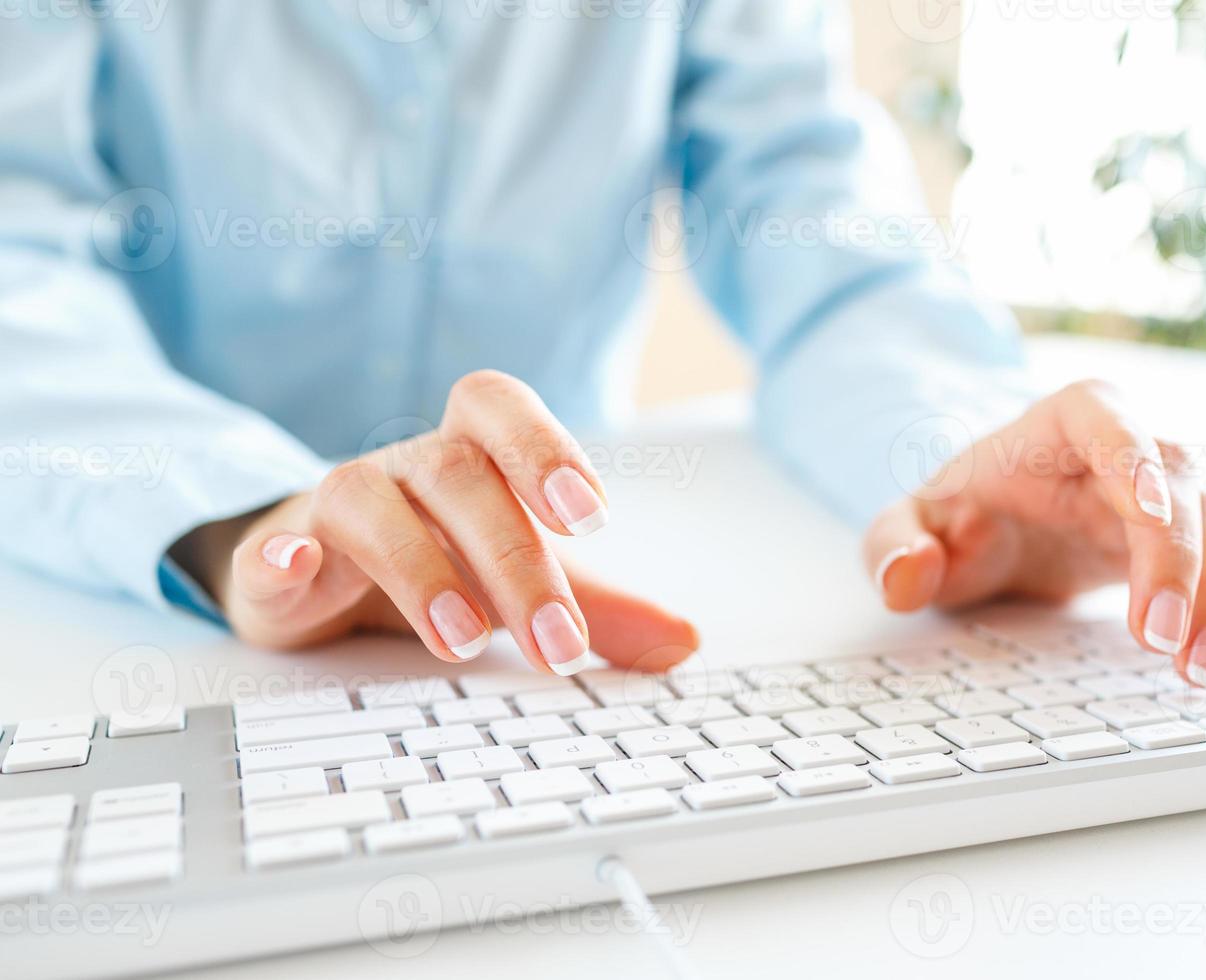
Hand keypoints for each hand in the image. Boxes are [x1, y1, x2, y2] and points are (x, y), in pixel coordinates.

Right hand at [173, 370, 697, 673]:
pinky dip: (280, 553)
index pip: (501, 410)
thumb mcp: (523, 582)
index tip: (594, 515)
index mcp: (468, 453)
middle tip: (558, 642)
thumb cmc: (442, 561)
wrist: (325, 576)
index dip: (545, 448)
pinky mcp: (278, 558)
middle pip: (458, 476)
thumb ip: (601, 607)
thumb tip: (684, 641)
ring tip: (464, 642)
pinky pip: (270, 545)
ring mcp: (335, 504)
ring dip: (421, 570)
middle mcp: (405, 466)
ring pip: (370, 502)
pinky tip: (296, 566)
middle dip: (514, 560)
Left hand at [863, 380, 1205, 687]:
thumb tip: (906, 574)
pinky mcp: (1186, 552)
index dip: (1133, 457)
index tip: (1147, 507)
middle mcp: (1129, 451)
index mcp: (1062, 424)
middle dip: (1178, 562)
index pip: (1107, 421)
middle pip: (1175, 490)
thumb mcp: (908, 525)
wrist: (992, 521)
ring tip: (1202, 673)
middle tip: (1163, 640)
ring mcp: (1166, 500)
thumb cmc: (956, 512)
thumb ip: (893, 546)